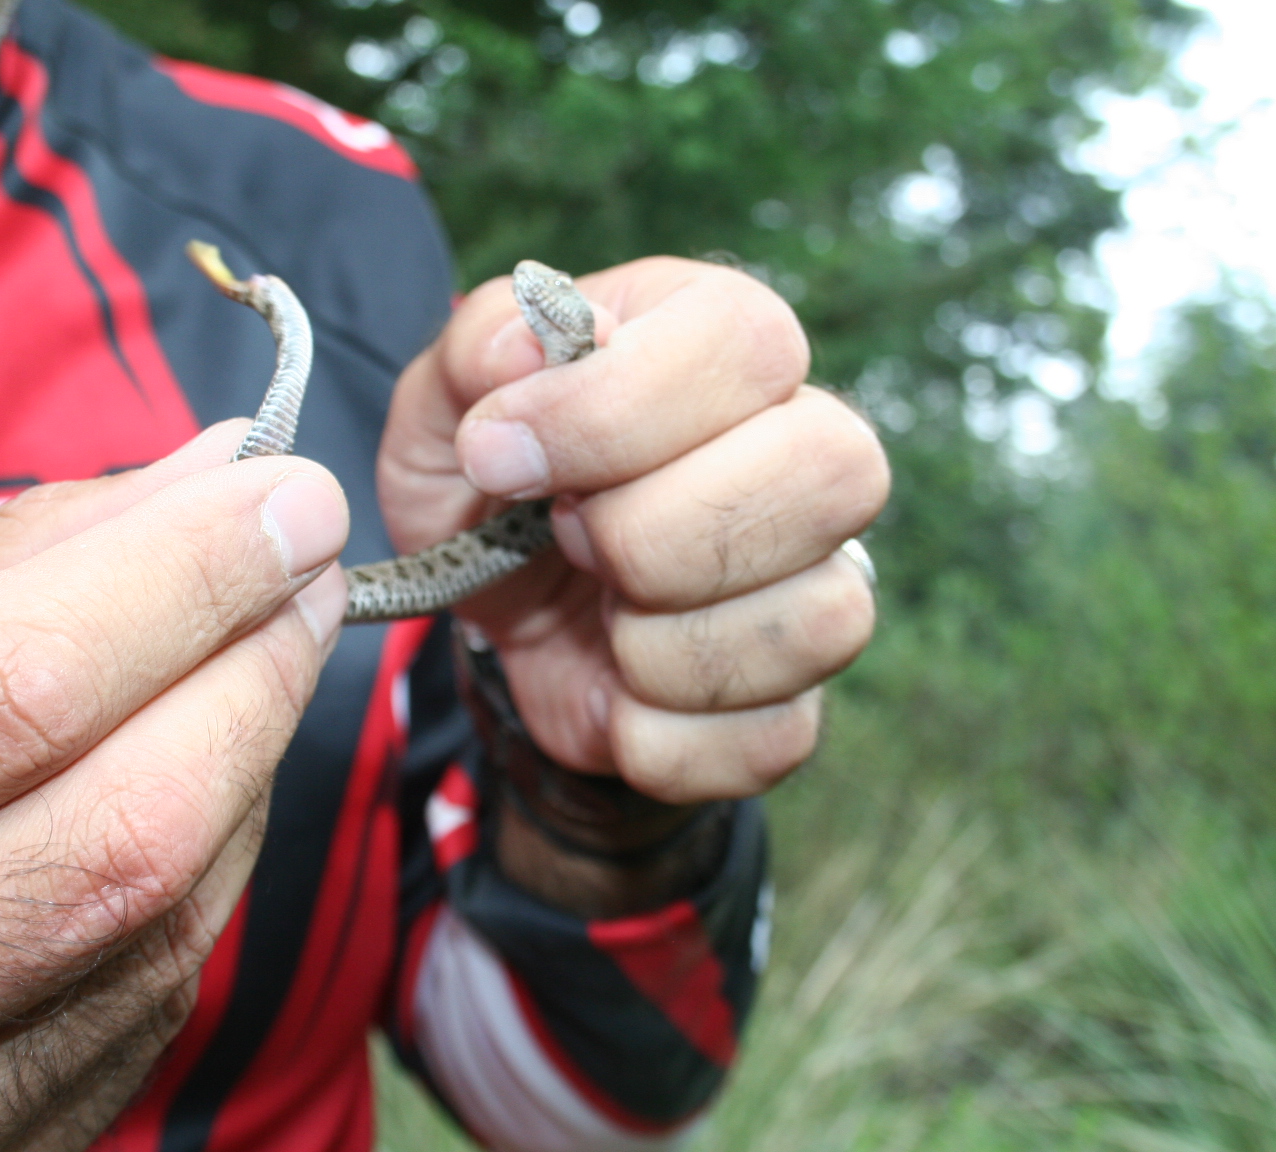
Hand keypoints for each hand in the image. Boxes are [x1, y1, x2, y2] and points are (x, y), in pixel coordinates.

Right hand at [0, 422, 348, 1150]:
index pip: (5, 696)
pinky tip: (212, 787)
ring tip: (268, 652)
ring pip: (158, 928)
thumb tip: (207, 481)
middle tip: (309, 568)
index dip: (185, 582)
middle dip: (254, 670)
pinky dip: (209, 875)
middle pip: (121, 830)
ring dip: (250, 765)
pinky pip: (146, 1010)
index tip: (289, 497)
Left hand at [379, 257, 887, 803]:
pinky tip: (613, 691)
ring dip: (653, 646)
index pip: (748, 342)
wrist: (499, 609)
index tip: (500, 456)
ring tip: (596, 616)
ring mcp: (823, 581)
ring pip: (818, 621)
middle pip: (830, 471)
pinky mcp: (799, 700)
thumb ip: (476, 351)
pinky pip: (772, 738)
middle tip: (562, 536)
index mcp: (727, 345)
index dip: (613, 411)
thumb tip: (529, 346)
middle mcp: (809, 449)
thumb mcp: (445, 404)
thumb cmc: (491, 484)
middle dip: (651, 533)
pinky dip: (655, 737)